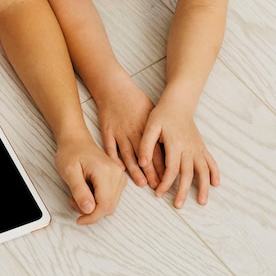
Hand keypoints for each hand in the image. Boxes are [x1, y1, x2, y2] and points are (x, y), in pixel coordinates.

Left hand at [55, 129, 126, 224]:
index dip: (91, 217)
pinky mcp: (118, 178)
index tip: (79, 220)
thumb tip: (89, 210)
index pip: (105, 205)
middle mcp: (117, 174)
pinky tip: (87, 190)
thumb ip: (79, 191)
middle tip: (74, 200)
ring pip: (110, 204)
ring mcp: (120, 176)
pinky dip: (98, 200)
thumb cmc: (71, 152)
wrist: (76, 139)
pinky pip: (111, 197)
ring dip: (94, 206)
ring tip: (78, 193)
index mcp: (106, 172)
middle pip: (109, 207)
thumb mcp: (69, 171)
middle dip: (91, 211)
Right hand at [95, 75, 164, 189]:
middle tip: (156, 186)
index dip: (162, 165)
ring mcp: (119, 132)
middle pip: (144, 155)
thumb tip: (168, 143)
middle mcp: (134, 131)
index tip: (166, 179)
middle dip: (151, 172)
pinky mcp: (107, 131)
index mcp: (146, 127)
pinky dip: (114, 159)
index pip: (156, 150)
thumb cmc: (134, 99)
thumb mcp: (150, 111)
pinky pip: (110, 148)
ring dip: (135, 170)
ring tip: (141, 182)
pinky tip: (120, 169)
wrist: (114, 88)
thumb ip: (157, 128)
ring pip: (128, 155)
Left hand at [138, 98, 219, 207]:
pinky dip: (214, 173)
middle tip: (178, 205)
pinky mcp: (202, 147)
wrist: (178, 104)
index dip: (165, 183)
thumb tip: (142, 163)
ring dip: (203, 187)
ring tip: (202, 202)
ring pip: (203, 170)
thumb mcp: (150, 127)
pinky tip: (215, 184)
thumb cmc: (161, 116)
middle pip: (188, 174)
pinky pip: (211, 161)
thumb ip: (146, 144)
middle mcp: (189, 148)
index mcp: (175, 144)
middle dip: (183, 191)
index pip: (172, 169)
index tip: (158, 193)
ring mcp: (197, 148)